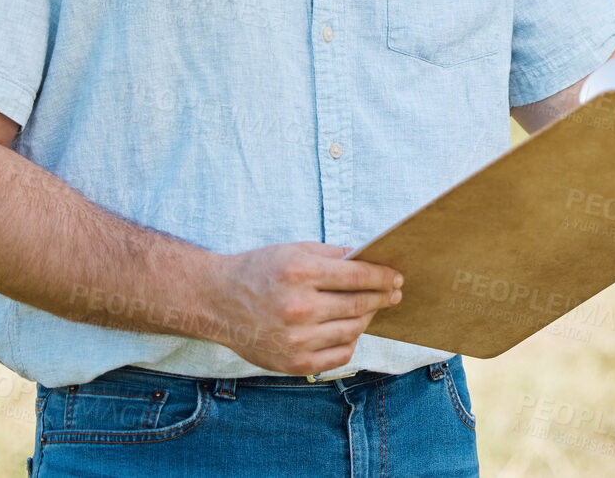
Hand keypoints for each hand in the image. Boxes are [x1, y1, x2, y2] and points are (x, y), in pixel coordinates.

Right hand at [201, 242, 402, 375]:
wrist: (216, 301)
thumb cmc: (258, 271)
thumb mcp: (295, 250)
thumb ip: (334, 255)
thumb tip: (371, 261)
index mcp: (300, 273)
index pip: (358, 277)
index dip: (383, 277)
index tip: (397, 278)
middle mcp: (298, 307)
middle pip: (359, 304)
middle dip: (382, 297)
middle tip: (394, 294)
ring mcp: (295, 339)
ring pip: (353, 330)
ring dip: (367, 318)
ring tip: (370, 309)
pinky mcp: (292, 363)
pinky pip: (339, 355)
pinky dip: (350, 342)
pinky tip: (350, 330)